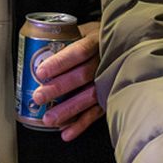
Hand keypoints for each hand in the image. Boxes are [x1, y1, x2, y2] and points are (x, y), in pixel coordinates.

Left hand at [32, 22, 104, 141]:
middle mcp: (105, 61)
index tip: (41, 72)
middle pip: (82, 76)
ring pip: (90, 96)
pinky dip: (82, 124)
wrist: (128, 42)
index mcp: (97, 41)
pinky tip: (66, 133)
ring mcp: (110, 79)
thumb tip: (34, 48)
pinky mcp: (111, 95)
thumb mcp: (85, 29)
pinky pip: (97, 112)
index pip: (78, 52)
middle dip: (59, 88)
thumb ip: (66, 38)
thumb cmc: (98, 37)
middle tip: (39, 97)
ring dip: (69, 110)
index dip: (60, 63)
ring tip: (49, 119)